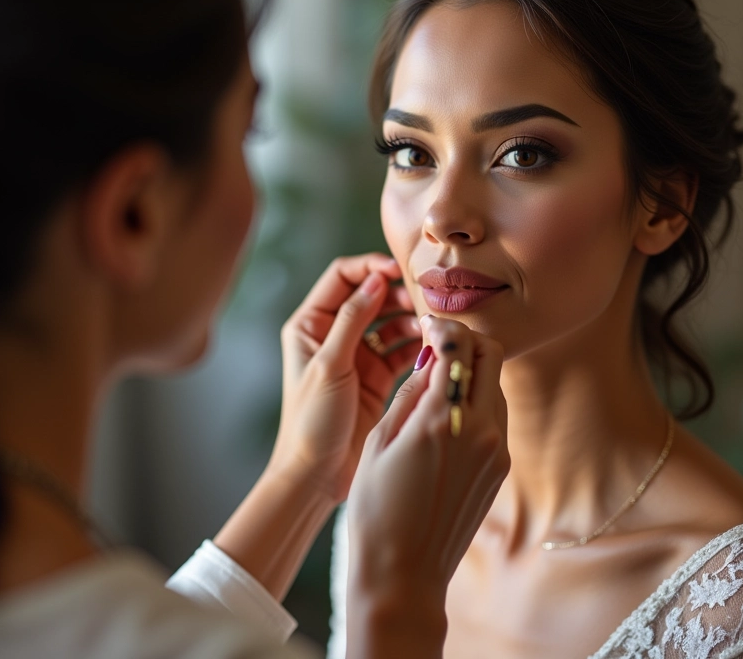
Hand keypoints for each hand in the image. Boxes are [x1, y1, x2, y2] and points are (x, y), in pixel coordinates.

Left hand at [267, 253, 421, 501]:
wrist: (316, 474)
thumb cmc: (311, 421)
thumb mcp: (330, 365)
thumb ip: (353, 320)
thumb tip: (375, 279)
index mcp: (310, 324)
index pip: (342, 278)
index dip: (370, 268)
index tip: (398, 270)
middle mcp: (333, 335)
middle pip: (370, 296)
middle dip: (396, 293)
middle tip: (424, 300)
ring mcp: (357, 355)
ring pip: (389, 322)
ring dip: (410, 319)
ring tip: (432, 325)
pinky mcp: (376, 376)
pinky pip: (399, 350)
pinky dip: (415, 345)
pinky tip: (431, 346)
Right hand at [346, 316, 509, 655]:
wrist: (404, 574)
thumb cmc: (377, 509)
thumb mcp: (379, 441)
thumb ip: (410, 393)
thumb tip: (431, 361)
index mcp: (440, 420)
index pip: (458, 346)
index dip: (444, 326)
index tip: (430, 324)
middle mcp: (478, 429)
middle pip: (490, 355)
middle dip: (467, 340)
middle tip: (440, 344)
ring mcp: (496, 449)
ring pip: (495, 384)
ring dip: (473, 369)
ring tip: (440, 381)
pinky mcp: (501, 467)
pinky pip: (495, 415)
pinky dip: (477, 400)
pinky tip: (449, 414)